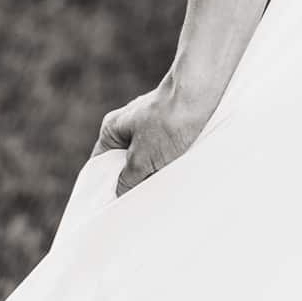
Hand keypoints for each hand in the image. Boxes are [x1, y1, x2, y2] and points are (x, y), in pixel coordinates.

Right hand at [90, 78, 218, 196]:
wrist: (201, 92)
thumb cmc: (169, 120)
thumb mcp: (141, 159)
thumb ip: (127, 180)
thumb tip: (119, 194)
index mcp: (113, 129)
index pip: (100, 165)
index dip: (104, 187)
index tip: (109, 208)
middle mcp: (129, 124)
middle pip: (125, 163)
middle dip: (132, 181)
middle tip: (138, 202)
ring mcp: (152, 124)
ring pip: (147, 158)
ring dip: (153, 172)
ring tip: (160, 187)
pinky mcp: (172, 125)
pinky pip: (164, 152)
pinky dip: (168, 162)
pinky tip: (175, 173)